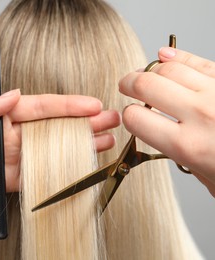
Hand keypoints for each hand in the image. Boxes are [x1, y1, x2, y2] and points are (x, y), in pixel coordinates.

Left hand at [0, 89, 120, 218]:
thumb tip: (14, 95)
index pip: (37, 107)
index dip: (65, 106)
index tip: (90, 104)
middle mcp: (6, 135)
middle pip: (51, 128)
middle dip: (82, 124)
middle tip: (110, 120)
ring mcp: (8, 159)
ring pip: (50, 151)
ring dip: (78, 146)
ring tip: (105, 141)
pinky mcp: (4, 181)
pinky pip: (36, 176)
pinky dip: (58, 172)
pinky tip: (78, 166)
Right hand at [119, 47, 214, 195]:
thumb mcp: (207, 178)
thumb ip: (179, 153)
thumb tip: (162, 133)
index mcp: (190, 146)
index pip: (136, 118)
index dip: (128, 116)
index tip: (129, 115)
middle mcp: (202, 115)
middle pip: (147, 85)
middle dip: (129, 84)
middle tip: (126, 86)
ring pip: (169, 69)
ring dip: (150, 71)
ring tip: (146, 76)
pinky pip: (198, 61)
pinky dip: (177, 57)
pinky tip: (166, 57)